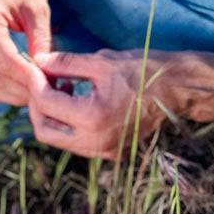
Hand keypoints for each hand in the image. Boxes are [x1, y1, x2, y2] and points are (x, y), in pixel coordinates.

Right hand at [0, 0, 52, 106]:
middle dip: (20, 90)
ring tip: (34, 92)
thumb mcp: (38, 8)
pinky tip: (17, 87)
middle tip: (45, 93)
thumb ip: (42, 39)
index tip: (49, 84)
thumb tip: (46, 70)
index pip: (5, 62)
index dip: (28, 78)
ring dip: (8, 94)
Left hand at [27, 49, 175, 158]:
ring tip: (63, 86)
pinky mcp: (110, 152)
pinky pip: (76, 142)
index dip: (35, 82)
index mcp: (92, 117)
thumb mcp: (102, 61)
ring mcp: (103, 151)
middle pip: (44, 130)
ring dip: (52, 114)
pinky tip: (78, 99)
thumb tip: (38, 61)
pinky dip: (69, 123)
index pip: (46, 103)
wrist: (177, 89)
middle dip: (37, 103)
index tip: (36, 66)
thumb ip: (66, 63)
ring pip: (59, 139)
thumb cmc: (143, 70)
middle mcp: (95, 141)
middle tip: (43, 79)